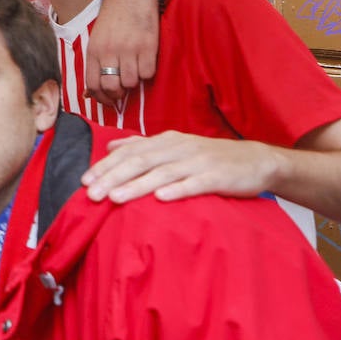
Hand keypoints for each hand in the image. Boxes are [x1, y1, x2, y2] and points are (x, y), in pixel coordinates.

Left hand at [82, 131, 280, 202]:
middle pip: (140, 162)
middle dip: (112, 177)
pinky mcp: (217, 177)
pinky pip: (194, 184)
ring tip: (115, 198)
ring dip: (136, 185)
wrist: (256, 160)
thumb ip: (142, 145)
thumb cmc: (209, 157)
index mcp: (166, 141)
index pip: (129, 152)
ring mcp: (198, 162)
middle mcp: (178, 149)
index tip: (84, 180)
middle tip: (91, 194)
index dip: (106, 165)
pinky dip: (177, 189)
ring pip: (161, 173)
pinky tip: (160, 198)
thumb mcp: (175, 146)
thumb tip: (111, 145)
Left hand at [84, 0, 158, 107]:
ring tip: (134, 72)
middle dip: (117, 94)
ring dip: (133, 82)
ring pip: (130, 82)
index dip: (100, 98)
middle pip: (111, 87)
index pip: (92, 84)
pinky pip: (148, 74)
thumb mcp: (96, 40)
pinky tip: (145, 62)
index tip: (108, 101)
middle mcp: (109, 51)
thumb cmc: (113, 20)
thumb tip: (90, 93)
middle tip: (123, 90)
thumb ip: (95, 63)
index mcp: (94, 50)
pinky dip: (148, 73)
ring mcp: (129, 49)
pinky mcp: (147, 47)